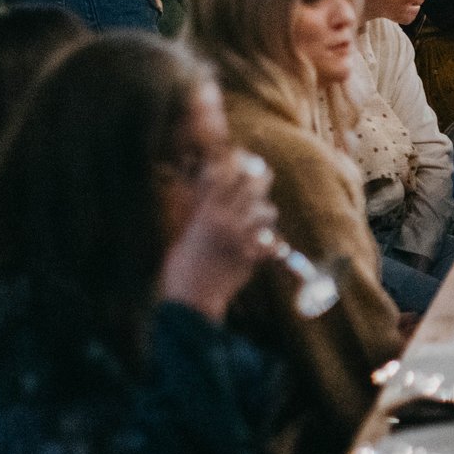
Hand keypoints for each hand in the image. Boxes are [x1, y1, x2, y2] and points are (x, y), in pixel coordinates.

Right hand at [159, 155, 275, 321]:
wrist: (192, 300)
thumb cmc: (180, 269)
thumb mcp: (184, 237)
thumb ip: (195, 218)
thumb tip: (198, 200)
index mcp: (206, 216)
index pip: (225, 179)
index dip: (236, 163)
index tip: (243, 153)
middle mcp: (226, 223)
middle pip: (252, 189)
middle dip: (261, 178)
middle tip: (264, 173)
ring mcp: (242, 239)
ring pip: (267, 213)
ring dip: (266, 212)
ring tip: (263, 216)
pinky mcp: (253, 258)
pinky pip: (272, 243)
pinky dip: (273, 244)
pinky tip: (270, 247)